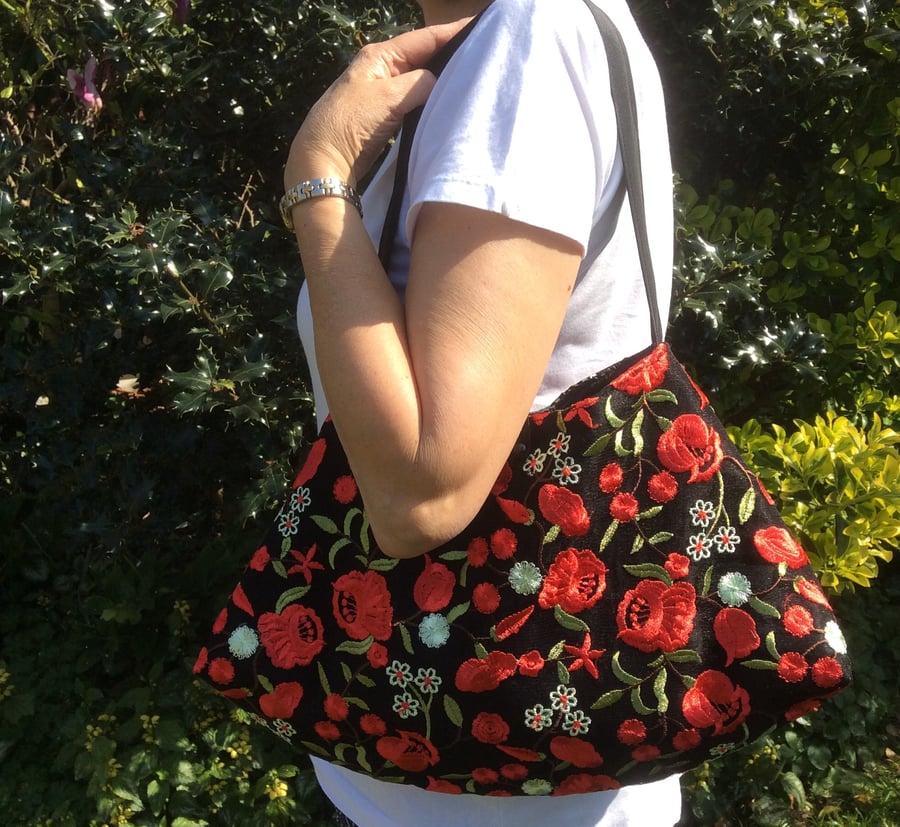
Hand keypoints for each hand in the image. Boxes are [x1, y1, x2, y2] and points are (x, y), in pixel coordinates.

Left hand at [285, 19, 471, 188]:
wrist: (324, 161)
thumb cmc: (350, 123)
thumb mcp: (389, 96)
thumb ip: (421, 83)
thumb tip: (440, 82)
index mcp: (381, 55)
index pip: (426, 37)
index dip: (454, 32)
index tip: (483, 27)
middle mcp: (383, 68)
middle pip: (426, 55)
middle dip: (452, 54)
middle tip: (485, 54)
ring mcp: (385, 92)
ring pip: (423, 79)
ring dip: (444, 78)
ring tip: (474, 75)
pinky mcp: (387, 114)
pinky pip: (418, 99)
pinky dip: (433, 98)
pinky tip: (449, 101)